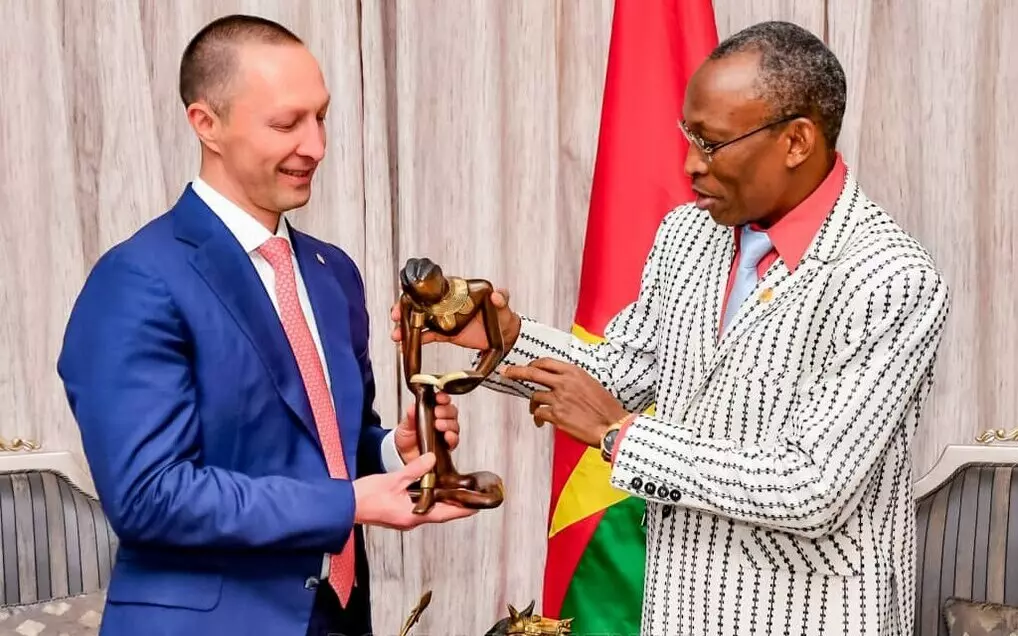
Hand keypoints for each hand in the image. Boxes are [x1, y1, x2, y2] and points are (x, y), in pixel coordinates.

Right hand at [352, 453, 476, 528]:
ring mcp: (403, 519)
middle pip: (438, 513)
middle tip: (467, 497)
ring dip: (440, 503)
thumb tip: (432, 460)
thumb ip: (414, 469)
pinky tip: (429, 491)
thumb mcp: (393, 479)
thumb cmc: (365, 497)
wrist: (344, 507)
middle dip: (453, 506)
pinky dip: (427, 501)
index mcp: (412, 515)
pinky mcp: (397, 515)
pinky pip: (418, 509)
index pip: (444, 513)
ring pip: (428, 511)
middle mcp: (410, 520)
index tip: (475, 507)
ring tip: (453, 493)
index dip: (461, 510)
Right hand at [389, 288, 520, 350]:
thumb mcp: (504, 305)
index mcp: (458, 291)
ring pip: (421, 320)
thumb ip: (502, 298)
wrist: (505, 335)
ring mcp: (445, 318)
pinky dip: (417, 340)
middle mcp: (448, 303)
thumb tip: (497, 295)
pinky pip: (428, 335)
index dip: (420, 291)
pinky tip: (405, 347)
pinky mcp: (446, 333)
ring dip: (407, 326)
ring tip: (396, 336)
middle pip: (422, 303)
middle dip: (405, 308)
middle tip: (394, 316)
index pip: (435, 287)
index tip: (407, 296)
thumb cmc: (503, 314)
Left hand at [393, 391, 459, 461]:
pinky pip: (455, 440)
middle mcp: (441, 421)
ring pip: (455, 425)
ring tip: (438, 425)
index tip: (439, 398)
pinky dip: (452, 437)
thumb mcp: (405, 426)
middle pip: (452, 411)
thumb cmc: (407, 439)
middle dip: (445, 410)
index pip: (442, 401)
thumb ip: (410, 417)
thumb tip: (412, 408)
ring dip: (448, 423)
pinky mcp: (447, 446)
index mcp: (432, 412)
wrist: (405, 457)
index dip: (443, 398)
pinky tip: (447, 436)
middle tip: (437, 412)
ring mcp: (445, 433)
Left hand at [500, 358, 628, 446]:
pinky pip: (539, 413)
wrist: (612, 426)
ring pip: (535, 396)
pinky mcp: (557, 415)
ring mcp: (559, 398)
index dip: (532, 364)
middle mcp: (565, 383)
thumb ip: (573, 380)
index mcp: (574, 372)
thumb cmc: (605, 408)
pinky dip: (537, 418)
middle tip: (505, 373)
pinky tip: (540, 423)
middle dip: (515, 372)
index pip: (546, 362)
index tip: (525, 367)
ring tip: (536, 412)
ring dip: (533, 405)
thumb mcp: (591, 384)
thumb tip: (558, 382)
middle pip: (532, 373)